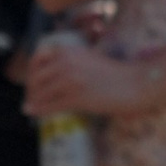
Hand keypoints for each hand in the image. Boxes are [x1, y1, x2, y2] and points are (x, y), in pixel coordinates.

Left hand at [24, 33, 139, 117]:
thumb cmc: (114, 72)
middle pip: (35, 78)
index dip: (31, 72)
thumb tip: (48, 76)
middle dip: (31, 90)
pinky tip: (37, 114)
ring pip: (40, 94)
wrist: (134, 83)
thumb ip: (68, 61)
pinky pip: (50, 106)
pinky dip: (41, 111)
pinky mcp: (75, 97)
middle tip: (31, 99)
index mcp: (68, 50)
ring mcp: (69, 80)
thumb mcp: (88, 58)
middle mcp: (65, 63)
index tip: (32, 82)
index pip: (37, 59)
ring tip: (33, 108)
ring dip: (34, 102)